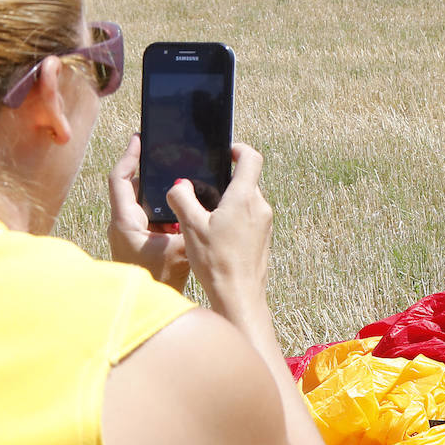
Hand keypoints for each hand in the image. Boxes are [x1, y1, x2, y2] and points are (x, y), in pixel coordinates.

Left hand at [107, 133, 189, 290]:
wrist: (149, 306)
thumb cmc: (159, 279)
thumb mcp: (180, 248)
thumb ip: (188, 224)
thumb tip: (196, 201)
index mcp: (126, 221)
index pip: (120, 179)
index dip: (129, 156)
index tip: (139, 138)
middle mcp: (123, 224)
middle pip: (132, 187)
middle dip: (148, 169)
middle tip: (167, 152)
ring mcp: (130, 234)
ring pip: (142, 202)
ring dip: (159, 189)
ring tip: (180, 175)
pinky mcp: (140, 242)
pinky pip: (150, 216)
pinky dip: (164, 207)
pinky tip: (184, 205)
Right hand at [167, 143, 272, 323]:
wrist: (239, 295)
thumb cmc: (216, 262)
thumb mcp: (190, 226)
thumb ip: (182, 199)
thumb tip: (179, 186)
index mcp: (244, 198)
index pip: (251, 158)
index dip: (238, 149)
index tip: (225, 152)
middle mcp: (260, 206)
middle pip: (247, 179)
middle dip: (226, 180)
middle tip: (204, 188)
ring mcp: (265, 222)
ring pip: (248, 199)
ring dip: (230, 200)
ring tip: (207, 214)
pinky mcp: (264, 237)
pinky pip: (251, 217)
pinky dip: (235, 217)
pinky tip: (217, 233)